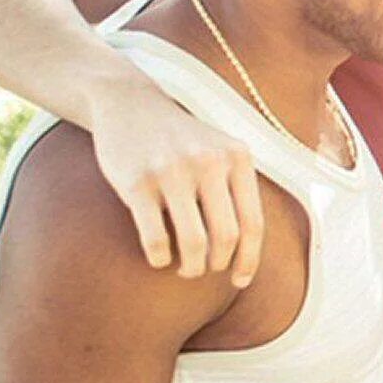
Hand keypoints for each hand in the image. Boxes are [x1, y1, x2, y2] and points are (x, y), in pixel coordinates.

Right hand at [84, 73, 264, 284]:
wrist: (128, 103)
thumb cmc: (182, 139)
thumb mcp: (221, 150)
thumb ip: (240, 187)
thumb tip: (253, 247)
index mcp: (237, 158)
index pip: (253, 223)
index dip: (249, 259)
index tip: (240, 280)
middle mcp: (208, 163)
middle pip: (226, 237)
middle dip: (218, 264)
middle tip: (206, 269)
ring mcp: (171, 171)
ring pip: (193, 242)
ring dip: (191, 266)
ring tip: (186, 268)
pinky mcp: (136, 182)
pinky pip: (155, 237)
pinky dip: (160, 257)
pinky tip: (159, 258)